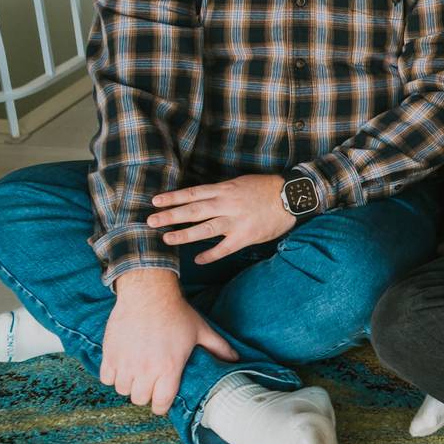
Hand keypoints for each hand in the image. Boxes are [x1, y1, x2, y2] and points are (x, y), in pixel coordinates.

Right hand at [99, 268, 236, 414]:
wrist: (148, 293)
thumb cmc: (176, 313)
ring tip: (138, 372)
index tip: (163, 399)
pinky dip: (113, 375)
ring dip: (130, 384)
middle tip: (151, 381)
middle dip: (147, 393)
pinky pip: (106, 378)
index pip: (161, 404)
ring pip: (123, 390)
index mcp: (168, 368)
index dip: (162, 405)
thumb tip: (236, 360)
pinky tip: (123, 365)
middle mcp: (144, 370)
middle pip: (140, 399)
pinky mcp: (109, 355)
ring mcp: (125, 364)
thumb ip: (219, 348)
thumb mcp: (201, 330)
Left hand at [148, 174, 295, 264]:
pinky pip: (224, 248)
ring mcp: (236, 220)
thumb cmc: (267, 189)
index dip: (173, 197)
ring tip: (167, 239)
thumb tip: (201, 197)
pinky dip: (210, 254)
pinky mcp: (246, 235)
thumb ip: (222, 191)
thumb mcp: (242, 183)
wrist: (292, 197)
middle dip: (171, 215)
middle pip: (194, 210)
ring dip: (184, 234)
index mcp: (226, 189)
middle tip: (151, 220)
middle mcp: (228, 204)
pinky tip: (198, 260)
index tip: (155, 201)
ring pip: (205, 228)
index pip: (193, 193)